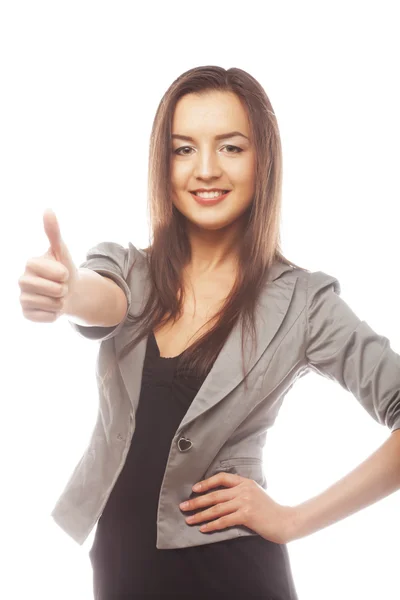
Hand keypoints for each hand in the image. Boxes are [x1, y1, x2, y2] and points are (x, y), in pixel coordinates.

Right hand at [18, 209, 78, 322]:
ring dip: (61, 302)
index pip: (55, 272)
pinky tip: (51, 307)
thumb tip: (48, 210)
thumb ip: (54, 232)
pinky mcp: (26, 314)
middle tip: (61, 286)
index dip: (64, 274)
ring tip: (57, 296)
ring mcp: (22, 298)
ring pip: (52, 304)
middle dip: (64, 289)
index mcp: (30, 264)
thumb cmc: (64, 270)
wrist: (68, 293)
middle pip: (54, 290)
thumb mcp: (62, 251)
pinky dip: (55, 314)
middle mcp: (22, 281)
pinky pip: (48, 317)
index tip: (62, 272)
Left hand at [179, 471, 296, 544]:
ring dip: (200, 515)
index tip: (194, 489)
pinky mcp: (246, 515)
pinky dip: (212, 525)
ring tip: (189, 519)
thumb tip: (220, 496)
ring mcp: (245, 502)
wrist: (285, 521)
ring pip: (217, 508)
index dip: (206, 483)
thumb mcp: (255, 493)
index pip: (221, 478)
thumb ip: (240, 491)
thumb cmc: (269, 509)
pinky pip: (224, 520)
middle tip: (183, 506)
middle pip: (215, 495)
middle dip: (197, 501)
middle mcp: (243, 490)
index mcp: (245, 482)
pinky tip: (203, 528)